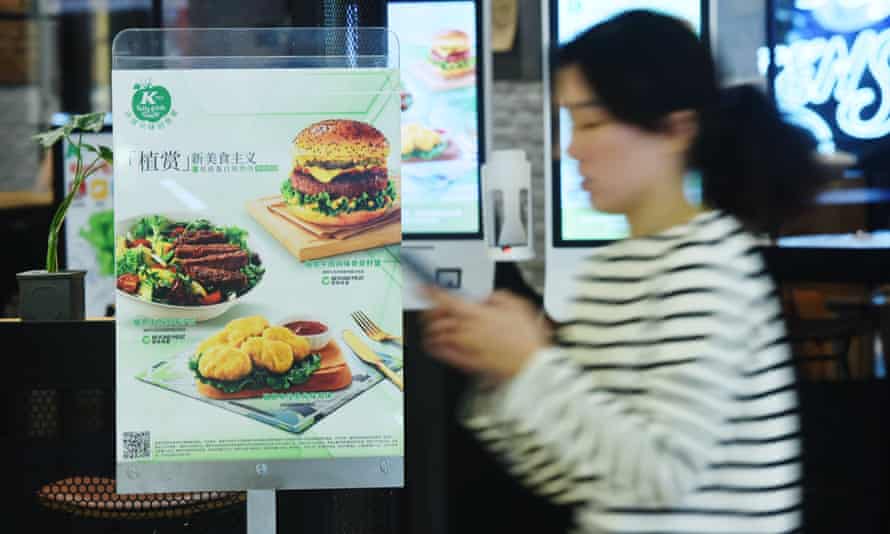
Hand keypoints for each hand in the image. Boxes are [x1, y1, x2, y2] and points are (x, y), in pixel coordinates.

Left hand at [421, 288, 549, 382]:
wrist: (531, 365)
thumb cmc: (526, 338)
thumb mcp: (516, 306)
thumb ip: (496, 297)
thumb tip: (486, 298)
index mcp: (476, 314)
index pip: (445, 299)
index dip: (430, 291)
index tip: (424, 288)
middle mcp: (466, 330)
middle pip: (436, 318)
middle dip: (431, 310)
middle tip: (433, 307)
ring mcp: (464, 347)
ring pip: (436, 335)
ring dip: (432, 328)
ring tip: (435, 325)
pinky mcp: (465, 362)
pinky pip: (442, 353)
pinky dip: (435, 346)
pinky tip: (436, 343)